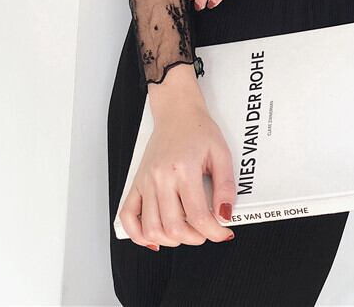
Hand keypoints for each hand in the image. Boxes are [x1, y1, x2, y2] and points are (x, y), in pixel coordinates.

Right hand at [119, 65, 235, 248]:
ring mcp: (145, 182)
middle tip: (208, 232)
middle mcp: (160, 178)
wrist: (176, 112)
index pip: (198, 215)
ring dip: (171, 240)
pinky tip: (154, 237)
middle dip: (195, 238)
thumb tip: (225, 215)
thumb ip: (225, 186)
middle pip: (173, 227)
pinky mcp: (136, 183)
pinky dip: (138, 234)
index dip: (214, 231)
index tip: (224, 232)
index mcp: (184, 169)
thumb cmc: (199, 130)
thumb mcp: (221, 153)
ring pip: (151, 228)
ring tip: (187, 233)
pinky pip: (127, 216)